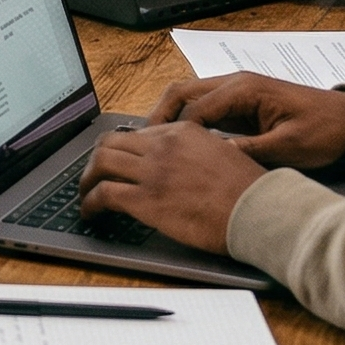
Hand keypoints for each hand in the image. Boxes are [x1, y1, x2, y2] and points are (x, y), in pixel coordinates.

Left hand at [75, 123, 264, 254]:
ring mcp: (152, 171)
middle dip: (96, 159)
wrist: (260, 210)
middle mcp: (162, 145)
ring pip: (100, 164)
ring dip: (86, 179)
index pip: (137, 133)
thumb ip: (196, 152)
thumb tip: (182, 165)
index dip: (121, 148)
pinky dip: (89, 203)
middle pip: (110, 143)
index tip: (117, 161)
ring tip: (85, 194)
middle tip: (93, 174)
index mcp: (182, 132)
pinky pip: (103, 195)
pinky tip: (90, 213)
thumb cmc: (250, 191)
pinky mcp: (146, 199)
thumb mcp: (223, 154)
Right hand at [146, 73, 344, 168]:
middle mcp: (236, 84)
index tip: (158, 154)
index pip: (194, 108)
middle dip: (158, 117)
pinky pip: (203, 107)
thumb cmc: (325, 131)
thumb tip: (214, 158)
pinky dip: (186, 122)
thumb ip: (249, 151)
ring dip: (169, 118)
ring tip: (153, 145)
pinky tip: (180, 144)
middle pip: (181, 93)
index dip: (173, 133)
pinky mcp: (241, 103)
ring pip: (188, 97)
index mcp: (245, 90)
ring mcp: (237, 91)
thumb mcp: (288, 146)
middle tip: (142, 145)